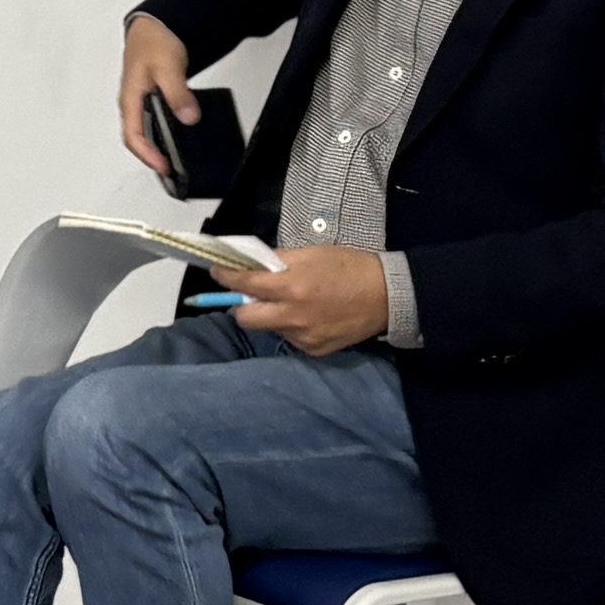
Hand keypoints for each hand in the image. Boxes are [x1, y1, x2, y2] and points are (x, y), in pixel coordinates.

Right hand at [117, 12, 198, 173]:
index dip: (147, 155)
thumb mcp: (168, 68)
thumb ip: (178, 94)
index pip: (133, 136)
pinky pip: (155, 120)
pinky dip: (165, 131)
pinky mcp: (152, 97)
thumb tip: (188, 116)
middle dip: (152, 157)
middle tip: (170, 170)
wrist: (153, 25)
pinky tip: (180, 133)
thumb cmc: (152, 42)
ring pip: (146, 130)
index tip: (163, 166)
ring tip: (175, 158)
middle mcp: (132, 103)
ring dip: (158, 146)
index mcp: (129, 99)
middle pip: (138, 139)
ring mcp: (141, 100)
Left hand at [231, 244, 392, 354]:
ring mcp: (303, 337)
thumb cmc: (349, 267)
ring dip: (271, 315)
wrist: (387, 296)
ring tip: (293, 303)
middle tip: (252, 294)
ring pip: (269, 328)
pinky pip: (290, 339)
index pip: (245, 283)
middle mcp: (293, 316)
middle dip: (242, 305)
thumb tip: (251, 263)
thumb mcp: (312, 254)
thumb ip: (278, 260)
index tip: (216, 271)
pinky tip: (310, 316)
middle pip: (244, 318)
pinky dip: (291, 327)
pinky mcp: (313, 351)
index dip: (225, 276)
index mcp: (292, 286)